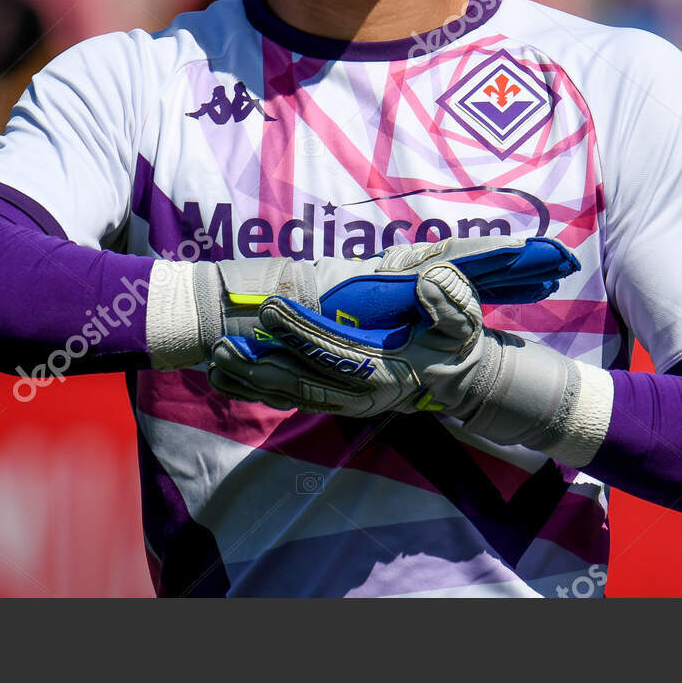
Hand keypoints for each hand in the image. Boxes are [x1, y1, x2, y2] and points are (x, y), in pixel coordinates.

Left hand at [207, 242, 613, 466]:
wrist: (457, 375)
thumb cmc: (457, 339)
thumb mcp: (466, 317)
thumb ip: (449, 301)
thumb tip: (426, 284)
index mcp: (389, 371)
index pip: (339, 352)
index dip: (303, 331)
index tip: (272, 306)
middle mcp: (362, 393)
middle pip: (304, 382)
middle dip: (263, 364)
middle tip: (225, 343)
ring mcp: (344, 399)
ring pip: (290, 395)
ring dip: (250, 379)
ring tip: (215, 359)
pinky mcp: (332, 396)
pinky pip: (288, 396)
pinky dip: (254, 388)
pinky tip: (222, 375)